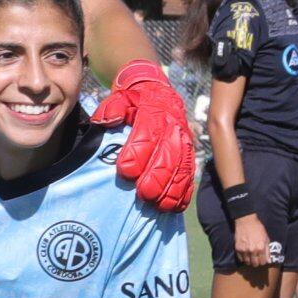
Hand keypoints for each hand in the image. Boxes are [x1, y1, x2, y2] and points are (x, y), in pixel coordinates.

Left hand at [90, 60, 197, 209]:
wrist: (157, 92)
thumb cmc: (134, 100)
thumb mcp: (121, 97)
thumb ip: (112, 108)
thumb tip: (107, 119)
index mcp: (155, 113)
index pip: (147, 133)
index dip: (138, 152)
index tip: (125, 171)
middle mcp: (173, 128)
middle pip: (168, 153)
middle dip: (157, 175)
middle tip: (144, 193)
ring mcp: (183, 141)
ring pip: (182, 166)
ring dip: (173, 187)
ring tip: (161, 205)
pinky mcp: (188, 152)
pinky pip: (190, 172)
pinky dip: (185, 190)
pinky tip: (177, 205)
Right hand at [230, 214, 274, 273]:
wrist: (246, 222)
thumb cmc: (258, 229)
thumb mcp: (266, 239)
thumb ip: (268, 250)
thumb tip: (269, 260)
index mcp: (261, 248)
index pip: (263, 262)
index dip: (263, 262)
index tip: (263, 260)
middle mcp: (252, 251)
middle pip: (255, 264)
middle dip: (257, 263)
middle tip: (257, 259)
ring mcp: (244, 250)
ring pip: (247, 262)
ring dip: (250, 261)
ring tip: (251, 257)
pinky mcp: (238, 249)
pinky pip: (241, 259)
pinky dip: (243, 258)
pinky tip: (246, 254)